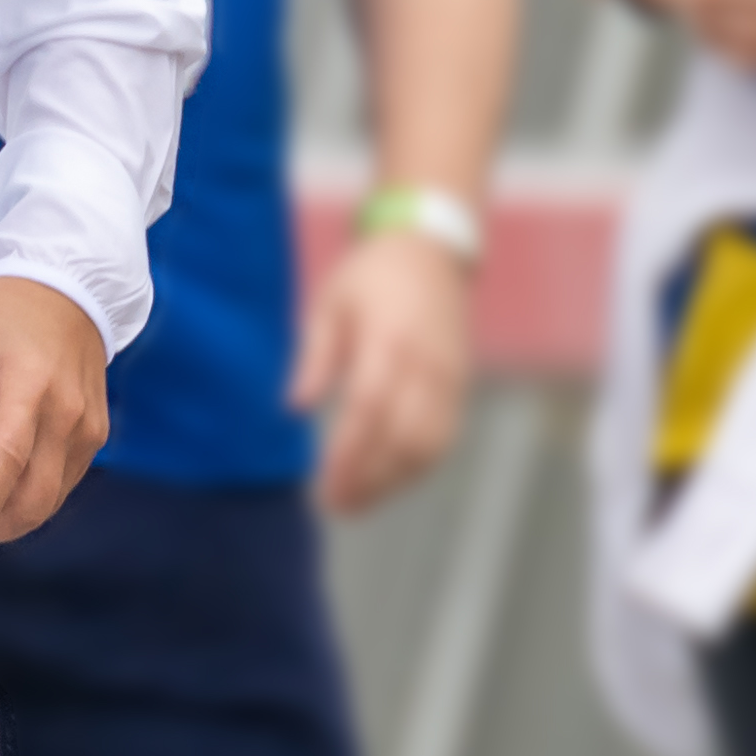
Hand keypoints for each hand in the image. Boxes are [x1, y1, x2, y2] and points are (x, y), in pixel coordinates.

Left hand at [0, 273, 109, 549]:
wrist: (66, 289)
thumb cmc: (3, 309)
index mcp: (31, 383)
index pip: (7, 457)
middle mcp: (67, 412)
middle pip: (35, 492)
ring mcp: (87, 426)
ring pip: (54, 496)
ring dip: (17, 517)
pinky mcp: (95, 433)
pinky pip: (66, 482)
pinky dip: (37, 497)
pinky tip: (10, 493)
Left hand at [287, 213, 474, 515]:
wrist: (431, 250)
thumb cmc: (372, 276)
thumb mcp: (330, 304)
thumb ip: (314, 358)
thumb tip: (295, 408)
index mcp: (390, 341)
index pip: (369, 411)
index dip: (348, 456)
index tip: (324, 487)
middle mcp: (426, 364)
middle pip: (403, 439)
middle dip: (369, 480)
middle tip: (335, 505)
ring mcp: (449, 377)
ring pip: (429, 446)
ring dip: (394, 481)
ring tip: (358, 503)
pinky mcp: (460, 386)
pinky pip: (445, 438)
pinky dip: (418, 467)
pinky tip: (389, 481)